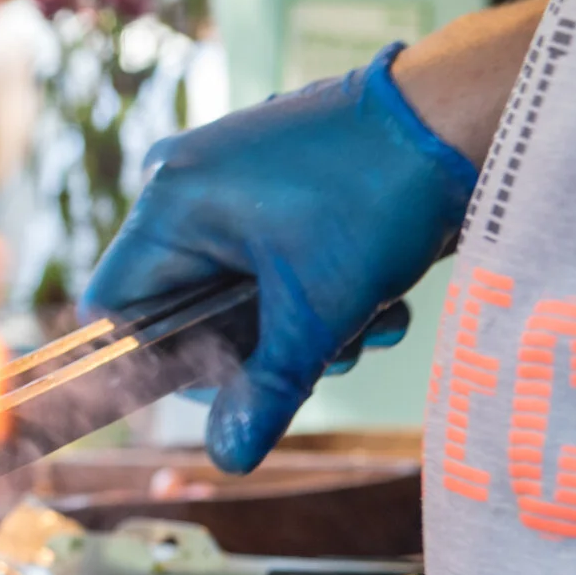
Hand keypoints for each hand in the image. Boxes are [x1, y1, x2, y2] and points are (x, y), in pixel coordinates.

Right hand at [84, 48, 476, 471]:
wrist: (459, 115)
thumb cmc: (379, 195)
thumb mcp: (319, 310)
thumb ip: (265, 388)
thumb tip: (228, 458)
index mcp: (169, 204)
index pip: (115, 310)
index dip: (162, 361)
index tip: (229, 381)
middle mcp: (182, 183)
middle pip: (182, 306)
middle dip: (257, 345)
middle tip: (324, 351)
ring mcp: (226, 175)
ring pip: (232, 288)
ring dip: (299, 323)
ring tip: (367, 319)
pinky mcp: (268, 177)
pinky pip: (263, 255)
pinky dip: (313, 287)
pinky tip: (376, 293)